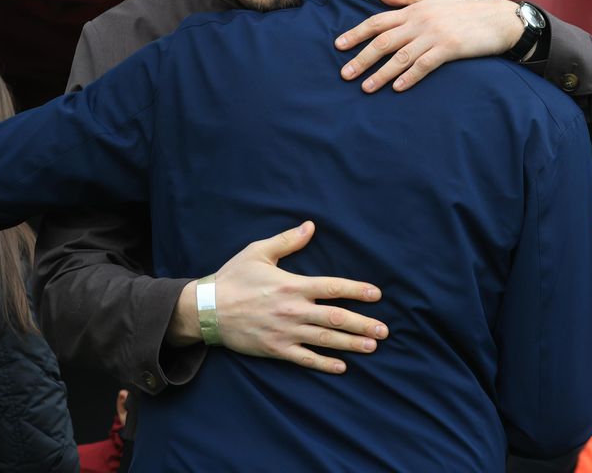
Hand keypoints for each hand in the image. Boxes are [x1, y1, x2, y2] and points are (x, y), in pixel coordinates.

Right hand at [172, 221, 387, 373]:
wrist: (206, 308)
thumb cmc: (233, 278)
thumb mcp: (258, 252)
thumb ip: (288, 241)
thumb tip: (311, 226)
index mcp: (292, 285)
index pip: (333, 288)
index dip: (357, 291)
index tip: (377, 294)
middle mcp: (293, 310)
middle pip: (336, 318)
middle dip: (363, 324)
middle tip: (384, 330)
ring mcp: (285, 332)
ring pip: (325, 340)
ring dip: (352, 344)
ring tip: (372, 347)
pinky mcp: (275, 349)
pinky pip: (305, 359)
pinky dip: (324, 363)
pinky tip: (342, 366)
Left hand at [335, 0, 524, 92]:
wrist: (497, 18)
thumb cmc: (463, 8)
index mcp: (413, 9)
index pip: (378, 21)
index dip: (357, 33)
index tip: (339, 45)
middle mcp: (420, 21)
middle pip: (384, 41)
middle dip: (362, 58)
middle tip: (345, 74)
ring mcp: (434, 35)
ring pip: (401, 56)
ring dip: (381, 74)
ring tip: (365, 88)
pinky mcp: (450, 48)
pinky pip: (425, 65)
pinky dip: (409, 77)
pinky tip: (396, 88)